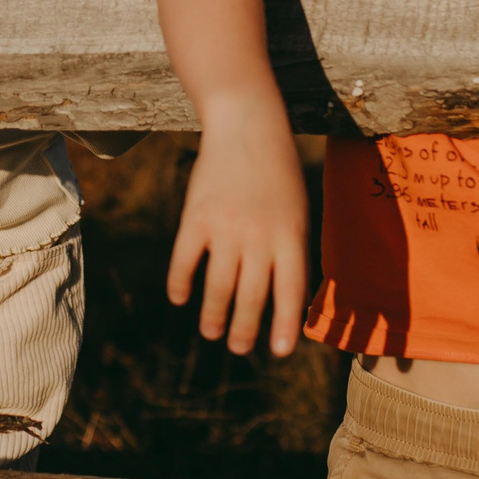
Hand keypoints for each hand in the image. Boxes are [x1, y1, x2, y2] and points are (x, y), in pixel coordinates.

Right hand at [165, 101, 311, 356]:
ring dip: (214, 315)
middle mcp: (259, 236)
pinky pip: (185, 260)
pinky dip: (180, 283)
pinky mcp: (196, 217)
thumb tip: (287, 300)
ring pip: (218, 286)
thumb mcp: (297, 210)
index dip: (286, 325)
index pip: (290, 292)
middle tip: (239, 348)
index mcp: (291, 236)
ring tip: (212, 332)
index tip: (280, 352)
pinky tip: (180, 298)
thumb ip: (292, 251)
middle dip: (245, 329)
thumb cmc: (278, 173)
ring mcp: (225, 227)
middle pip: (251, 297)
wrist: (247, 125)